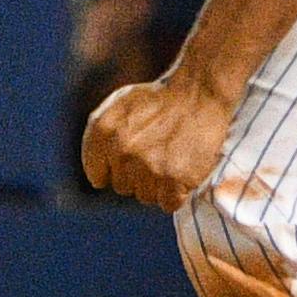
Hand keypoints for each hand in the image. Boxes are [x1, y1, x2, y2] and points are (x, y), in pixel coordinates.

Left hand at [81, 70, 238, 212]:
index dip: (115, 169)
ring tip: (172, 159)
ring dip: (159, 185)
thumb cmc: (159, 100)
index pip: (97, 175)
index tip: (131, 160)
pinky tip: (182, 172)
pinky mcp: (174, 179)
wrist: (198, 92)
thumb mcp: (119, 106)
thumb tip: (97, 179)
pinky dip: (177, 194)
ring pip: (146, 197)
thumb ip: (99, 137)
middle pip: (123, 187)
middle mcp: (121, 151)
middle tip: (158, 153)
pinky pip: (168, 204)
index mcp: (103, 132)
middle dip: (138, 176)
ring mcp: (147, 166)